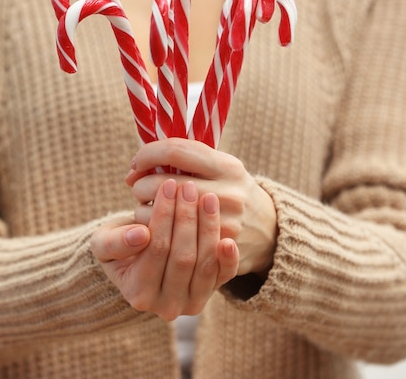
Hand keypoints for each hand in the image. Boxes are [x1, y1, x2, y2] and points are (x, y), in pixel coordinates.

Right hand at [90, 178, 237, 320]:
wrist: (139, 258)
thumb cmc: (119, 244)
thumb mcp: (104, 242)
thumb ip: (115, 242)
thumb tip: (140, 235)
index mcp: (138, 294)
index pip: (156, 250)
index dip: (163, 216)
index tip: (168, 186)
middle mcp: (166, 306)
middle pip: (183, 258)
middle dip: (186, 218)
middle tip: (189, 187)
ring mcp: (192, 302)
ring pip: (204, 264)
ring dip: (207, 228)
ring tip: (207, 197)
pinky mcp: (212, 292)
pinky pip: (224, 276)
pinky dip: (228, 258)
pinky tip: (229, 237)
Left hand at [125, 138, 277, 276]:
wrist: (269, 230)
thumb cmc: (231, 190)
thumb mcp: (221, 166)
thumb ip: (187, 157)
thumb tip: (139, 162)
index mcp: (227, 167)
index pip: (174, 151)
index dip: (147, 155)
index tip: (136, 163)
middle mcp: (228, 194)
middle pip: (161, 185)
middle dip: (140, 185)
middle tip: (139, 188)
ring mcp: (223, 226)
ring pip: (156, 217)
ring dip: (142, 212)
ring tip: (152, 211)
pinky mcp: (212, 253)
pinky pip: (164, 244)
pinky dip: (152, 235)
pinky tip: (158, 230)